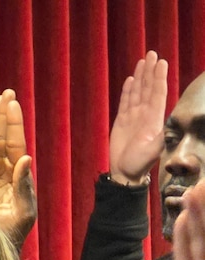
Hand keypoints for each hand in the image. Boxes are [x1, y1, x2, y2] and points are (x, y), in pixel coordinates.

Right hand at [0, 89, 34, 250]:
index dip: (15, 124)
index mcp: (17, 175)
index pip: (17, 144)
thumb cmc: (11, 234)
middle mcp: (2, 171)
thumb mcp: (24, 211)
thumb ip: (24, 186)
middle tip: (8, 93)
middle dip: (6, 116)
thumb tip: (25, 158)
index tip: (13, 104)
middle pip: (4, 137)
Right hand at [109, 51, 167, 184]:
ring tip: (142, 61)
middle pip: (148, 88)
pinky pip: (125, 102)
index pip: (158, 93)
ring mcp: (133, 117)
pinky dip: (128, 91)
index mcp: (154, 119)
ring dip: (140, 77)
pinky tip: (131, 79)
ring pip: (137, 92)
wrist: (125, 174)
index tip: (161, 63)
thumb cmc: (139, 164)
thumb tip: (169, 125)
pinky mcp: (121, 122)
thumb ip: (161, 137)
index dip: (159, 78)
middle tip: (152, 54)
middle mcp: (145, 115)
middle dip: (150, 71)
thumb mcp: (154, 151)